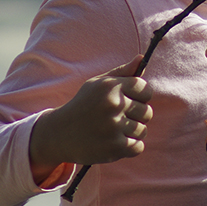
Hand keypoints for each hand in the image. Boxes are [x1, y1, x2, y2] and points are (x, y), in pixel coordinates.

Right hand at [29, 56, 152, 184]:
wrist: (59, 133)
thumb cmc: (83, 105)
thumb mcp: (98, 84)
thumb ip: (122, 72)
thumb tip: (142, 58)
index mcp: (111, 87)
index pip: (145, 89)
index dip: (141, 97)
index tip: (130, 102)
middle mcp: (113, 104)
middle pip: (147, 112)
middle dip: (137, 116)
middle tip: (119, 118)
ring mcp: (114, 126)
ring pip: (142, 130)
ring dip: (131, 133)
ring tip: (114, 130)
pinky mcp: (114, 147)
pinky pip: (138, 147)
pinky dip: (129, 147)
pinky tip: (114, 142)